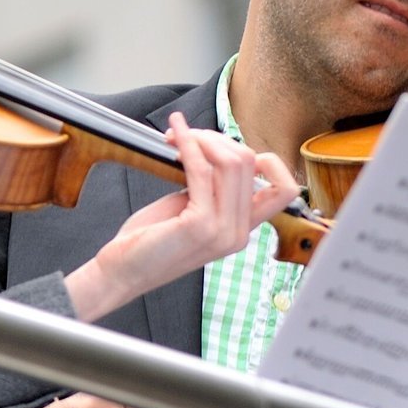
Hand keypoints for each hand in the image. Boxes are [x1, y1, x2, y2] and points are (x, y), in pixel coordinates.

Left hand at [63, 115, 300, 322]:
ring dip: (203, 139)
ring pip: (232, 162)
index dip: (267, 161)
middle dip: (218, 139)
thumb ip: (211, 188)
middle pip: (251, 163)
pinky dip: (188, 145)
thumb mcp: (190, 210)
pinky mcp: (200, 224)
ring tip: (179, 136)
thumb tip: (215, 149)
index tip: (231, 148)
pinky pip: (201, 170)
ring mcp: (222, 230)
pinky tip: (175, 135)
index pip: (284, 190)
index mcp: (240, 230)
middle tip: (189, 137)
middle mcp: (238, 233)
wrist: (124, 272)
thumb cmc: (150, 240)